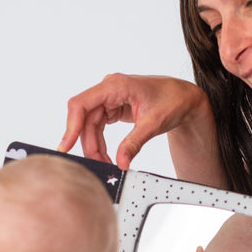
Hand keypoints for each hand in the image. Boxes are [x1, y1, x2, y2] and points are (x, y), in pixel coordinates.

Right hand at [59, 73, 207, 169]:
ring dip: (94, 146)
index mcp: (116, 85)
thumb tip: (121, 163)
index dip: (70, 126)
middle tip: (98, 165)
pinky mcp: (112, 107)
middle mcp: (108, 89)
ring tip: (106, 164)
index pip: (81, 104)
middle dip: (88, 144)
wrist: (184, 98)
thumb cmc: (173, 102)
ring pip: (89, 125)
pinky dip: (100, 142)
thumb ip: (134, 143)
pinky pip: (98, 126)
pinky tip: (106, 156)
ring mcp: (109, 98)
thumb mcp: (154, 124)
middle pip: (84, 119)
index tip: (66, 146)